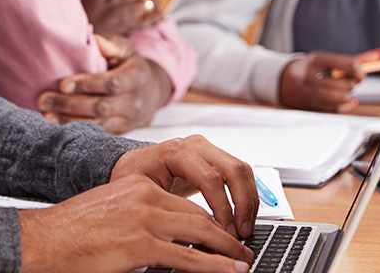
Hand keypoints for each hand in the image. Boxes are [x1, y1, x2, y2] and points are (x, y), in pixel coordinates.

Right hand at [18, 175, 252, 272]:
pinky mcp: (140, 244)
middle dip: (225, 236)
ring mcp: (143, 219)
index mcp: (138, 185)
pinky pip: (187, 257)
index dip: (212, 222)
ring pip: (200, 233)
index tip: (225, 235)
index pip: (186, 203)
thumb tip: (171, 238)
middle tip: (241, 251)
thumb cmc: (73, 231)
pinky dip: (214, 266)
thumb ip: (141, 217)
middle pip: (199, 215)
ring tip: (241, 263)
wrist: (44, 239)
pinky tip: (229, 272)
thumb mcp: (112, 213)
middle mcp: (144, 196)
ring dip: (226, 251)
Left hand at [36, 35, 172, 132]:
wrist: (151, 94)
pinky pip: (97, 134)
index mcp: (135, 78)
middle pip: (100, 107)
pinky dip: (77, 131)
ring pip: (97, 124)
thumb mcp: (126, 51)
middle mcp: (132, 102)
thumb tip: (93, 38)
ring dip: (69, 121)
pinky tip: (57, 125)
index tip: (62, 84)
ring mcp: (126, 120)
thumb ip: (111, 44)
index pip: (110, 83)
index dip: (87, 84)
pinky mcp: (118, 132)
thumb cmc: (131, 66)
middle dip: (70, 104)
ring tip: (46, 114)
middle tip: (44, 99)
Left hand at [109, 135, 259, 239]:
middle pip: (234, 170)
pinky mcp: (215, 159)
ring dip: (249, 201)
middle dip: (243, 204)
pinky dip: (246, 197)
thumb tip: (192, 232)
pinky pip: (240, 175)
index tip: (226, 233)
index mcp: (176, 151)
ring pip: (242, 171)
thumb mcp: (141, 194)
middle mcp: (195, 145)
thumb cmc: (131, 179)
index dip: (222, 208)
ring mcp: (207, 150)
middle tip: (242, 233)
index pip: (210, 178)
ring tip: (244, 229)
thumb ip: (167, 209)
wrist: (131, 167)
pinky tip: (242, 218)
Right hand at [278, 49, 379, 112]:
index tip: (361, 72)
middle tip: (350, 80)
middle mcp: (312, 76)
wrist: (283, 81)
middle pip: (346, 83)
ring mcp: (310, 93)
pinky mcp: (312, 106)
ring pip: (342, 97)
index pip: (348, 65)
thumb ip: (355, 58)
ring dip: (348, 93)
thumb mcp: (328, 59)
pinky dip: (346, 105)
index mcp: (317, 60)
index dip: (360, 70)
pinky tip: (347, 100)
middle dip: (352, 82)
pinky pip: (337, 108)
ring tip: (342, 89)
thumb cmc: (310, 68)